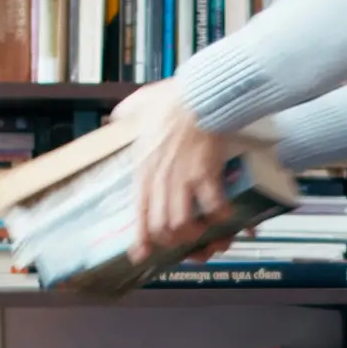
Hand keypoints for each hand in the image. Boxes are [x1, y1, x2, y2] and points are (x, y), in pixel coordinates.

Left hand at [116, 81, 235, 263]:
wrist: (200, 94)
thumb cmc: (174, 97)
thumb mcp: (140, 105)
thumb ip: (128, 112)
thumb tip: (118, 114)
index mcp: (144, 167)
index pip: (138, 212)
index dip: (141, 239)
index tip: (142, 254)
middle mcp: (160, 178)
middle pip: (161, 226)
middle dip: (174, 240)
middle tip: (185, 238)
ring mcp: (182, 178)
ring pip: (183, 224)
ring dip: (197, 232)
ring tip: (205, 230)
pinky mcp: (206, 174)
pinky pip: (213, 207)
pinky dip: (221, 215)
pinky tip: (227, 213)